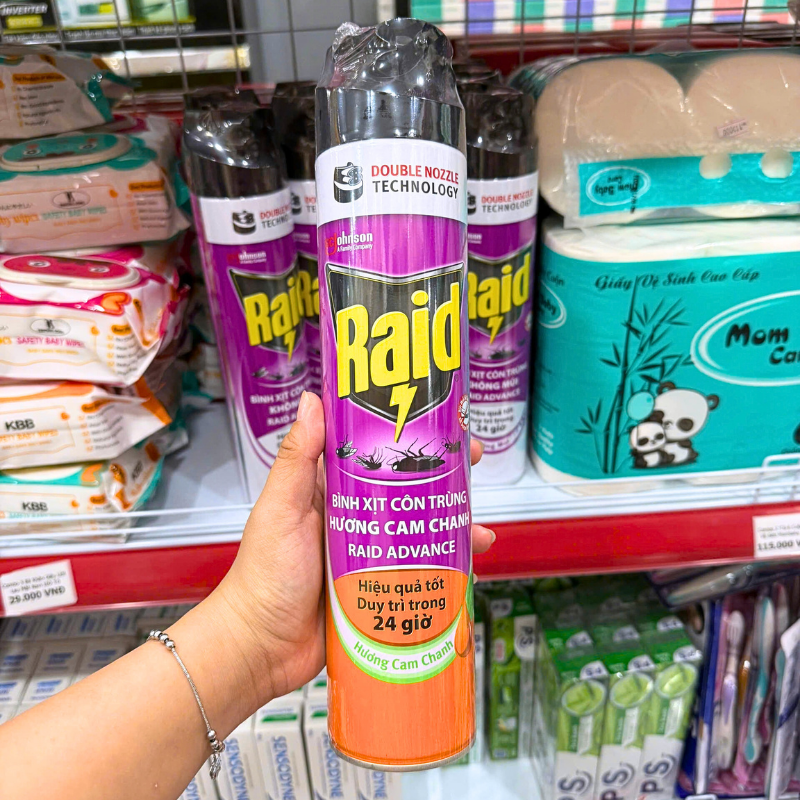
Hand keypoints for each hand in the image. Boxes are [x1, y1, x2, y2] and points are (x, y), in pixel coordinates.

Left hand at [216, 391, 494, 704]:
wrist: (263, 648)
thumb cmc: (265, 575)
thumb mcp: (281, 509)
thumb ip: (296, 459)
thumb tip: (313, 400)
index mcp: (332, 491)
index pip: (376, 452)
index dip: (410, 436)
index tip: (442, 423)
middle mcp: (357, 518)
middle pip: (408, 489)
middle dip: (445, 478)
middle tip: (473, 465)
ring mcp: (372, 554)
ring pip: (421, 531)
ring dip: (453, 526)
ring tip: (480, 529)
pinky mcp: (381, 588)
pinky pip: (420, 573)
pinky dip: (447, 569)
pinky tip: (469, 570)